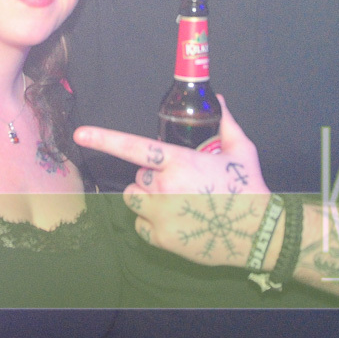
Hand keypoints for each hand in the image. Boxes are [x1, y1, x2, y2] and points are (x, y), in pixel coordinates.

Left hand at [74, 95, 271, 266]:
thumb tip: (220, 100)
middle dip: (152, 178)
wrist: (257, 233)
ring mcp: (160, 215)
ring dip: (146, 198)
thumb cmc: (249, 188)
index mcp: (178, 162)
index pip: (133, 147)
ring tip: (173, 201)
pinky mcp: (161, 238)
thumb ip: (226, 122)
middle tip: (180, 184)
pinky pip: (140, 225)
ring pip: (134, 198)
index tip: (80, 134)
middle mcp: (164, 187)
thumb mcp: (241, 150)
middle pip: (138, 177)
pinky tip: (175, 220)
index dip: (104, 139)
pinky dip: (151, 222)